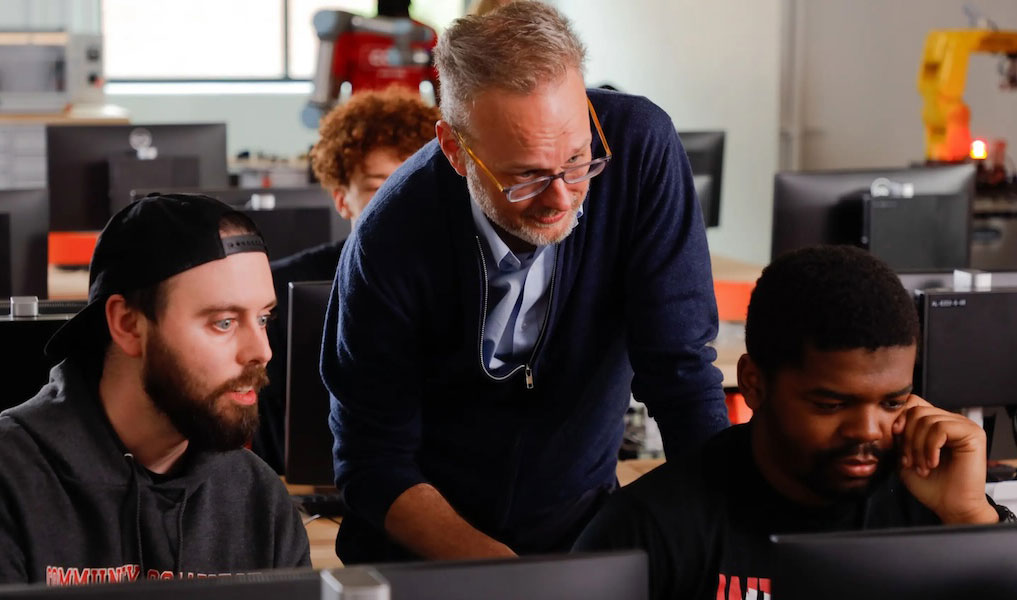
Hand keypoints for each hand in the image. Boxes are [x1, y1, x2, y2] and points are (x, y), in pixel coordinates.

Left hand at [893, 395, 997, 524]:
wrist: (951, 507)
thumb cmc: (930, 485)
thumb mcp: (906, 455)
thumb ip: (900, 435)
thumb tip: (894, 419)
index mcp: (937, 424)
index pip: (914, 403)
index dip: (900, 417)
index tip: (895, 436)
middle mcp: (952, 421)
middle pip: (917, 411)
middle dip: (907, 438)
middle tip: (910, 462)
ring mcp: (964, 426)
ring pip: (927, 420)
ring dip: (918, 447)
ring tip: (922, 467)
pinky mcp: (973, 434)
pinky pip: (941, 428)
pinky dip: (930, 448)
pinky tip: (932, 463)